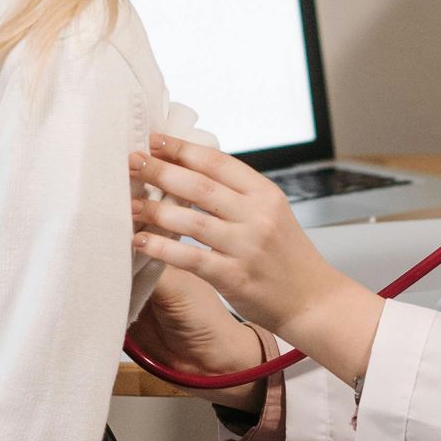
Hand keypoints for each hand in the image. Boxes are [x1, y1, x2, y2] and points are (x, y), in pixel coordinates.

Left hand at [129, 137, 382, 386]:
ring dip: (155, 210)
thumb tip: (188, 170)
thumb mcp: (272, 214)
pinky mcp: (235, 277)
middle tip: (131, 162)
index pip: (217, 162)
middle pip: (200, 185)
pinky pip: (191, 258)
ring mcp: (246, 247)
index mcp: (265, 194)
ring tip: (128, 204)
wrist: (313, 300)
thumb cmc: (286, 257)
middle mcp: (257, 216)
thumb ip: (236, 194)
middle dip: (160, 171)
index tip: (154, 140)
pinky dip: (163, 248)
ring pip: (192, 220)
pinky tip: (141, 241)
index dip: (182, 149)